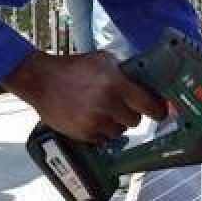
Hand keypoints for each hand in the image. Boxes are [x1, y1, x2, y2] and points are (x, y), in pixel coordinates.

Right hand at [2, 51, 165, 142]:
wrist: (41, 80)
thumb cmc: (72, 67)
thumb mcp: (102, 60)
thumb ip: (124, 72)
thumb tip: (143, 82)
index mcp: (116, 84)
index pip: (149, 105)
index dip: (158, 110)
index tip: (160, 112)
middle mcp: (108, 104)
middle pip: (135, 121)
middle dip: (130, 114)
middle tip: (121, 107)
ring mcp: (95, 121)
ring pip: (119, 132)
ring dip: (115, 125)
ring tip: (102, 112)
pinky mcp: (83, 133)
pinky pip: (102, 140)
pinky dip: (99, 132)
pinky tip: (91, 119)